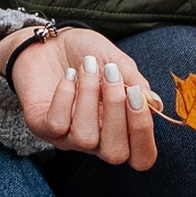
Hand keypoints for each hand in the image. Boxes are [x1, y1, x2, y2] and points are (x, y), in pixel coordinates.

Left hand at [2, 28, 161, 168]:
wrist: (48, 40)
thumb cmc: (87, 54)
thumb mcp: (117, 61)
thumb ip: (135, 83)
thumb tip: (154, 103)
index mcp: (121, 129)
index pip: (141, 156)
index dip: (144, 133)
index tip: (137, 94)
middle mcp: (96, 140)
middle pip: (115, 154)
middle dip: (116, 112)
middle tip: (112, 74)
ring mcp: (68, 137)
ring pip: (85, 137)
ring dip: (89, 96)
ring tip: (87, 66)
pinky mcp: (42, 127)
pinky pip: (57, 124)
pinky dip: (65, 95)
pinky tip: (69, 76)